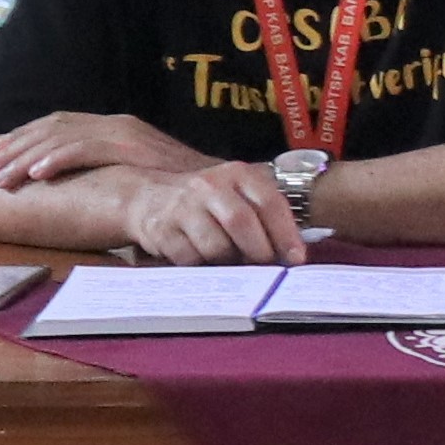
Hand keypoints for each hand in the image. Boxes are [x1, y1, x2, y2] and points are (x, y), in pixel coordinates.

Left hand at [0, 110, 208, 193]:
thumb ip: (112, 172)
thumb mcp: (140, 173)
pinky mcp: (129, 147)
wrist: (218, 184)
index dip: (25, 138)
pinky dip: (55, 159)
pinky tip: (35, 174)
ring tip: (0, 175)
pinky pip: (83, 150)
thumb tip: (81, 187)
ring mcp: (122, 132)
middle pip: (52, 128)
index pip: (59, 124)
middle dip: (15, 147)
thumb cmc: (181, 187)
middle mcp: (115, 123)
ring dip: (25, 157)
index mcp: (115, 126)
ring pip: (59, 138)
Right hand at [116, 161, 313, 264]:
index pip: (269, 202)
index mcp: (237, 174)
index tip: (295, 258)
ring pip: (216, 246)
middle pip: (241, 222)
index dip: (286, 234)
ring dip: (229, 263)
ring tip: (232, 263)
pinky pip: (190, 259)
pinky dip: (203, 267)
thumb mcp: (237, 194)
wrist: (149, 196)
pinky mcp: (161, 229)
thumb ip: (264, 216)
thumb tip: (292, 254)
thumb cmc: (206, 203)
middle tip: (266, 269)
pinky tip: (205, 262)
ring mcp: (182, 207)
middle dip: (259, 252)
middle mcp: (209, 186)